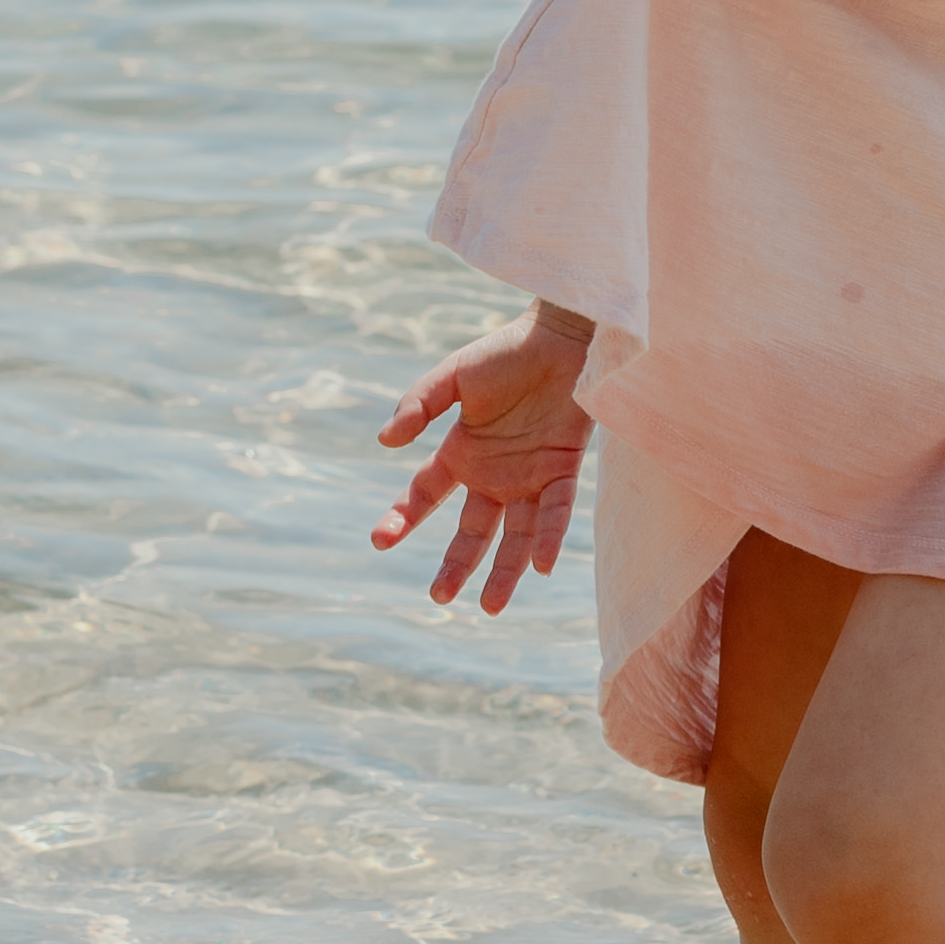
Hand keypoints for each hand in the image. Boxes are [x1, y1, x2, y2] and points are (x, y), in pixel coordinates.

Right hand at [374, 310, 596, 614]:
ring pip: (515, 534)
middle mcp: (494, 474)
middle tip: (441, 598)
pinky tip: (539, 566)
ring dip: (505, 570)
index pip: (425, 495)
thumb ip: (418, 404)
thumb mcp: (452, 375)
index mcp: (461, 453)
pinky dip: (548, 536)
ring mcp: (529, 476)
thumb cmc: (505, 352)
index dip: (402, 517)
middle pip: (472, 530)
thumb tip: (385, 441)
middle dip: (457, 565)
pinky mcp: (564, 469)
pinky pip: (556, 510)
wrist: (562, 336)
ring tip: (490, 607)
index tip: (380, 540)